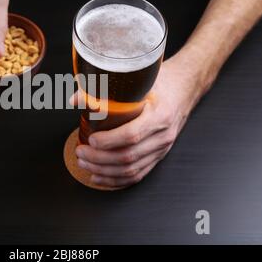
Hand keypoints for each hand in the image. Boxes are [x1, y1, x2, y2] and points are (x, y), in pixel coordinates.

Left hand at [74, 57, 198, 186]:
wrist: (185, 88)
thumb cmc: (161, 82)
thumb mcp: (138, 81)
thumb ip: (107, 89)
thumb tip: (76, 98)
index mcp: (159, 115)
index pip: (132, 135)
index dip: (108, 141)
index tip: (91, 140)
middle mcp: (162, 135)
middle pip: (128, 156)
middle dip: (99, 159)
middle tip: (81, 153)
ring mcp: (162, 148)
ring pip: (131, 169)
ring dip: (104, 171)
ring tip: (85, 164)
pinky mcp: (159, 156)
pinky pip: (138, 174)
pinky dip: (116, 180)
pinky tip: (100, 177)